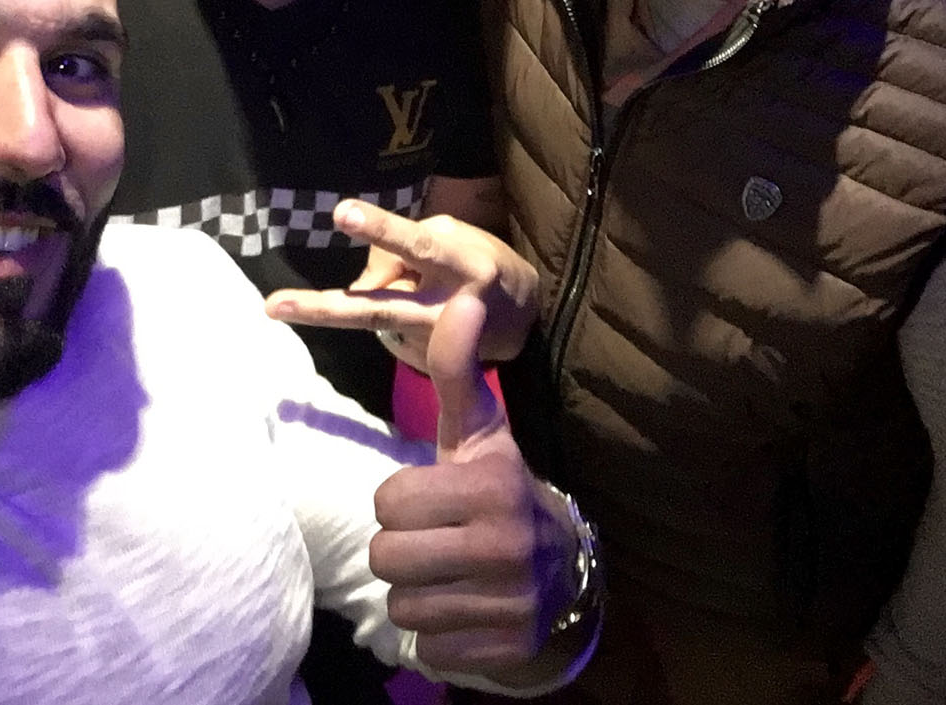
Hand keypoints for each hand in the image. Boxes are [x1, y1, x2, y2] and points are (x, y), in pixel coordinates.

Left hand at [264, 200, 538, 372]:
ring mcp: (432, 343)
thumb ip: (405, 253)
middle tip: (274, 305)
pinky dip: (384, 305)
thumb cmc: (478, 263)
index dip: (381, 230)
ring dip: (324, 312)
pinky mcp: (422, 361)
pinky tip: (409, 303)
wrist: (523, 319)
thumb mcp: (452, 239)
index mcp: (464, 264)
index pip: (417, 244)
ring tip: (279, 304)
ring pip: (371, 323)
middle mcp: (447, 309)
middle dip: (326, 308)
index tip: (342, 213)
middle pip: (380, 309)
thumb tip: (359, 288)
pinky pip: (383, 324)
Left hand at [371, 291, 580, 678]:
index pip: (388, 501)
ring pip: (401, 607)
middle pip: (387, 558)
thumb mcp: (476, 432)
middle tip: (434, 539)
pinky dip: (437, 633)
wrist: (558, 567)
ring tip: (448, 573)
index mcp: (494, 486)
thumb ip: (456, 369)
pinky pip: (427, 648)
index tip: (432, 498)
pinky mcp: (504, 648)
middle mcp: (506, 545)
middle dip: (402, 549)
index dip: (400, 500)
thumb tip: (464, 297)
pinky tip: (464, 608)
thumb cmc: (493, 489)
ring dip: (415, 593)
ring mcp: (509, 602)